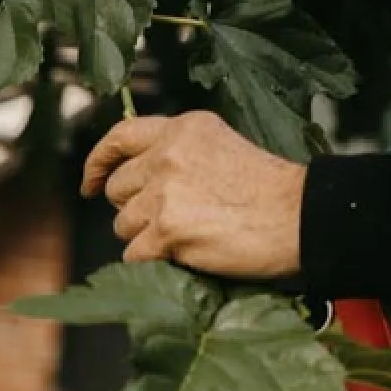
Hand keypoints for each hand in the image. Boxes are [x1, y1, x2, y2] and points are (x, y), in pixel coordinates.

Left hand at [82, 111, 305, 279]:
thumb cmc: (271, 190)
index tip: (91, 182)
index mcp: (184, 128)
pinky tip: (186, 255)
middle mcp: (168, 154)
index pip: (120, 136)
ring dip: (146, 237)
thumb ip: (181, 153)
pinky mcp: (168, 230)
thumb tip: (141, 180)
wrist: (300, 216)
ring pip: (123, 225)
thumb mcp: (223, 148)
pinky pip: (136, 254)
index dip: (98, 161)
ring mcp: (166, 192)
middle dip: (134, 208)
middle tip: (166, 219)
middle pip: (117, 188)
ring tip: (188, 236)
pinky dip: (155, 262)